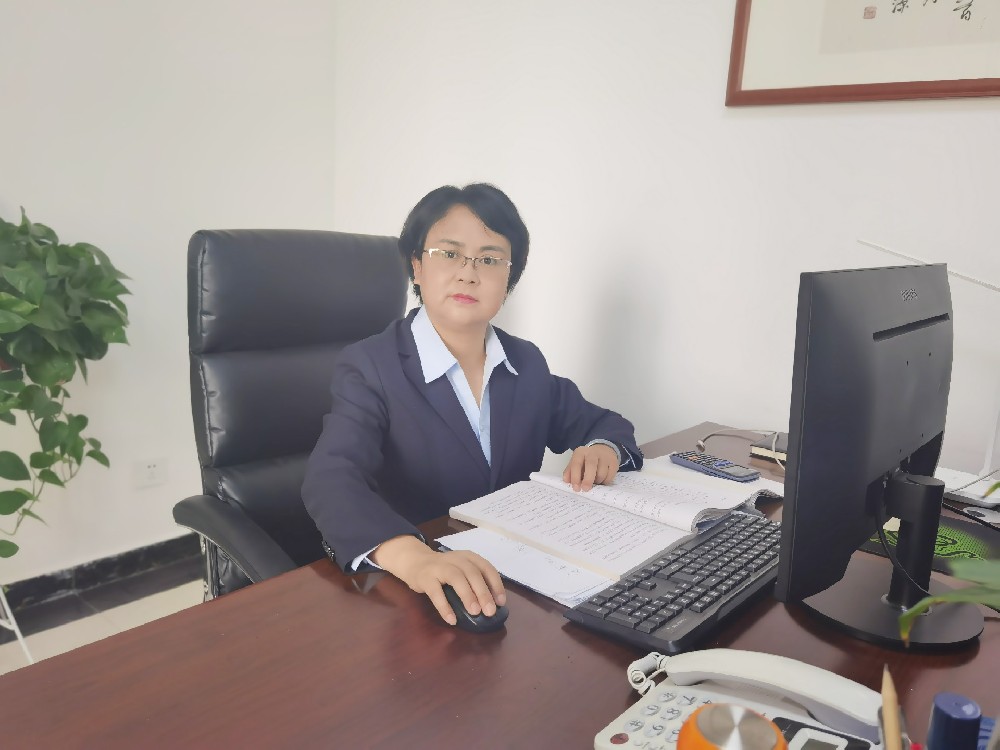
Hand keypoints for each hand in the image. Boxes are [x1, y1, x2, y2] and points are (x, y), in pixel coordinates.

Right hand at [372, 536, 505, 625]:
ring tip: (474, 612)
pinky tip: (451, 619)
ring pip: (456, 578)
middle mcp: (455, 559)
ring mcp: (439, 567)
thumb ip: (474, 581)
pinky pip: (436, 592)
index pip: (486, 567)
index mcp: (468, 557)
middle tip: (490, 611)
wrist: (415, 561)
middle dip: (483, 592)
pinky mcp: (425, 578)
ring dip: (467, 595)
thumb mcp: (461, 569)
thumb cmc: (444, 570)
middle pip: (472, 573)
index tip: (501, 602)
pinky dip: (444, 606)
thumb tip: (492, 604)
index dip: (495, 584)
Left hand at [562, 443, 618, 491]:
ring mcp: (605, 456)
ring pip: (601, 473)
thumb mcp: (576, 462)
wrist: (603, 450)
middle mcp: (593, 452)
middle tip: (585, 489)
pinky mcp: (614, 462)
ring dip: (597, 482)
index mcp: (580, 452)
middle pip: (591, 466)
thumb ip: (570, 471)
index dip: (575, 477)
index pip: (576, 464)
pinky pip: (610, 476)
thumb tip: (566, 481)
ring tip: (594, 482)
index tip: (576, 488)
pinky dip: (605, 481)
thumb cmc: (586, 460)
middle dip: (588, 479)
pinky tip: (602, 480)